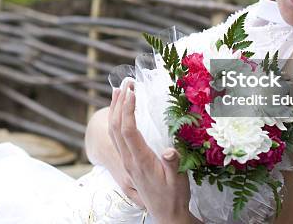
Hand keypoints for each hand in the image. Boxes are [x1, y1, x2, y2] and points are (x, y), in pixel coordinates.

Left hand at [108, 81, 191, 222]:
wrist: (165, 215)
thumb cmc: (174, 196)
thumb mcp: (178, 181)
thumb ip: (173, 164)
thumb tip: (169, 150)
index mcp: (140, 161)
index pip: (128, 130)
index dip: (128, 109)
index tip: (132, 91)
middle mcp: (129, 159)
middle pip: (116, 127)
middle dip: (119, 103)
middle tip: (126, 83)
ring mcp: (127, 161)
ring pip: (114, 132)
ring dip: (115, 109)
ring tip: (119, 90)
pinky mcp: (128, 162)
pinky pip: (117, 137)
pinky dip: (117, 120)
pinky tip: (121, 112)